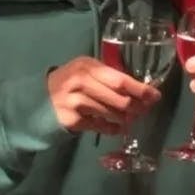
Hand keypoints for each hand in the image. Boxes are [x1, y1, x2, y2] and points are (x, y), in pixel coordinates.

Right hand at [47, 57, 161, 135]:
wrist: (39, 99)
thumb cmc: (70, 83)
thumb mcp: (86, 72)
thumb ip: (108, 77)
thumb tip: (141, 91)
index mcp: (88, 66)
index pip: (120, 79)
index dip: (140, 89)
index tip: (155, 96)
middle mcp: (80, 82)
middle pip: (118, 98)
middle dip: (136, 106)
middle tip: (143, 110)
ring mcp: (75, 102)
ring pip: (111, 113)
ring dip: (124, 118)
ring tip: (128, 119)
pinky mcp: (71, 120)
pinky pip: (99, 126)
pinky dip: (111, 128)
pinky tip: (114, 127)